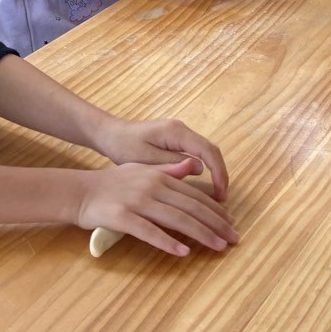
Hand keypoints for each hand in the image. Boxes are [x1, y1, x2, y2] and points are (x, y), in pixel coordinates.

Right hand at [76, 158, 237, 256]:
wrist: (81, 191)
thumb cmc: (112, 183)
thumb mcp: (142, 170)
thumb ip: (168, 171)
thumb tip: (192, 167)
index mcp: (159, 176)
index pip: (194, 194)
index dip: (215, 210)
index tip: (231, 222)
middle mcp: (152, 186)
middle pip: (190, 207)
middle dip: (216, 224)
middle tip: (234, 239)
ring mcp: (137, 201)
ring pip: (176, 219)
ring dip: (201, 234)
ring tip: (218, 246)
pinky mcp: (122, 217)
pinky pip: (149, 231)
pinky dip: (168, 242)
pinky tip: (183, 252)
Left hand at [92, 115, 228, 199]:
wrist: (109, 135)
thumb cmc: (123, 146)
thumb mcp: (146, 159)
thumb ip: (172, 164)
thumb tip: (199, 170)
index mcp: (176, 132)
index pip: (208, 151)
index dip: (219, 173)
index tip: (221, 195)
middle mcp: (182, 130)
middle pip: (211, 152)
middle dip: (220, 176)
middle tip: (222, 201)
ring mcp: (179, 135)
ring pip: (205, 155)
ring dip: (213, 175)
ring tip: (216, 201)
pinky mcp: (174, 143)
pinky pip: (195, 156)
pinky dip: (203, 172)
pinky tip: (202, 191)